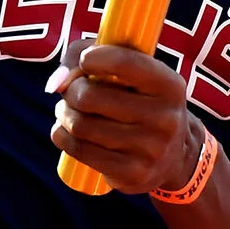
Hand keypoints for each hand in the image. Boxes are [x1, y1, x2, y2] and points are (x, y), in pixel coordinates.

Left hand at [48, 37, 201, 195]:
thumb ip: (91, 55)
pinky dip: (62, 137)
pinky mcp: (133, 174)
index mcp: (170, 85)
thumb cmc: (140, 100)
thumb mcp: (133, 72)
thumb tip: (56, 82)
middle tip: (70, 91)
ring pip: (81, 126)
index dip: (92, 57)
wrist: (173, 154)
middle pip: (90, 97)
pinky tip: (64, 131)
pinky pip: (81, 151)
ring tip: (66, 110)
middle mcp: (165, 118)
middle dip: (70, 91)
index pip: (124, 62)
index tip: (85, 60)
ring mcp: (150, 150)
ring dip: (63, 114)